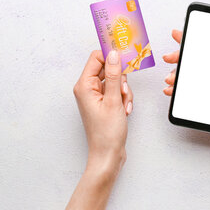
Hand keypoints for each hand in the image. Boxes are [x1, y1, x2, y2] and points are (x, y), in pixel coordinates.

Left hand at [73, 50, 133, 173]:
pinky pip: (116, 92)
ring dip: (123, 91)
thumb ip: (113, 75)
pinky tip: (124, 111)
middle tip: (122, 92)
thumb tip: (113, 54)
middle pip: (107, 69)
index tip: (125, 58)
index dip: (111, 57)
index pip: (96, 58)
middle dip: (120, 79)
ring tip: (123, 106)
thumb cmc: (106, 133)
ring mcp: (95, 96)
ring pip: (114, 81)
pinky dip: (123, 99)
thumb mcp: (113, 100)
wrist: (108, 155)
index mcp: (84, 86)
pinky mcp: (103, 103)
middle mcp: (87, 89)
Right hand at [163, 30, 209, 170]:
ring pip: (190, 76)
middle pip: (198, 62)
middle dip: (181, 57)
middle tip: (170, 57)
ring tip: (170, 79)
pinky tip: (171, 90)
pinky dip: (177, 89)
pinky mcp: (204, 103)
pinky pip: (188, 92)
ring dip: (177, 74)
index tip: (183, 35)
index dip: (197, 41)